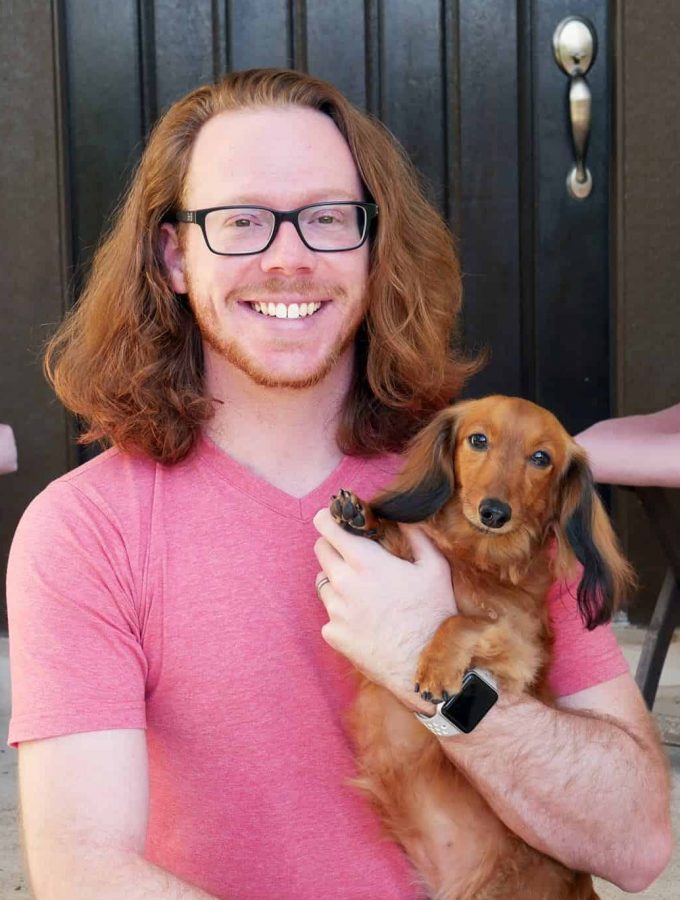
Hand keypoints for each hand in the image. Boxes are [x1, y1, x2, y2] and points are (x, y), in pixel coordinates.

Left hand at [312, 508, 456, 711]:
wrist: (425, 666)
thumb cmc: (434, 614)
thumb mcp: (435, 567)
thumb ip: (416, 536)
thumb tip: (402, 517)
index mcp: (364, 561)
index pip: (326, 527)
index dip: (327, 518)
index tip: (331, 517)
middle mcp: (343, 582)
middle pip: (320, 551)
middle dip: (333, 546)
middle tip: (353, 554)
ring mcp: (334, 610)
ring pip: (323, 583)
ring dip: (338, 581)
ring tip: (365, 593)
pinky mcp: (332, 634)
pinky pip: (330, 615)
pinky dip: (343, 613)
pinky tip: (366, 621)